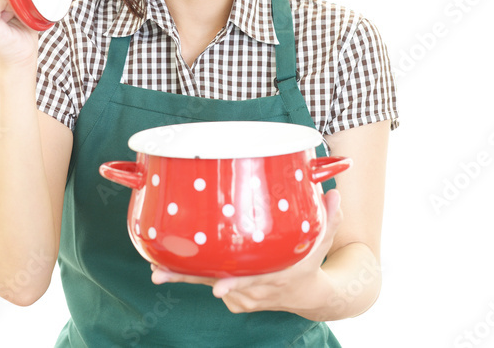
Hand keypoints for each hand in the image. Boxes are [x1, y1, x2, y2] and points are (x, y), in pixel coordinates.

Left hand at [150, 189, 343, 316]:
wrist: (308, 297)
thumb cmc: (311, 262)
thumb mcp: (322, 241)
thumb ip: (329, 217)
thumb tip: (336, 193)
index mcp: (275, 278)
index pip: (252, 282)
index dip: (234, 285)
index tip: (217, 289)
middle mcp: (255, 291)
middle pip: (217, 283)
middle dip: (186, 280)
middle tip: (159, 274)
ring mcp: (242, 298)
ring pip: (209, 283)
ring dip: (184, 276)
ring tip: (158, 269)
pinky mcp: (234, 298)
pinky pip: (212, 283)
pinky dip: (195, 275)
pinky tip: (174, 266)